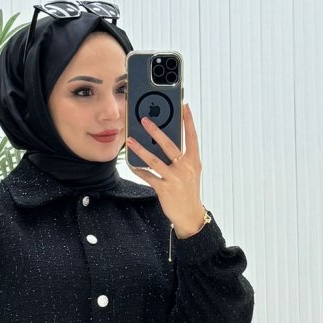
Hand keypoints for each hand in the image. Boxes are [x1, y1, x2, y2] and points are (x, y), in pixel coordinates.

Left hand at [125, 101, 205, 236]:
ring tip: (129, 140)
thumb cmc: (188, 191)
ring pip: (154, 160)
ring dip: (140, 149)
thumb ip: (182, 157)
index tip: (184, 106)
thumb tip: (165, 142)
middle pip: (169, 145)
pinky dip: (138, 169)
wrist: (190, 215)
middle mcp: (185, 168)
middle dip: (155, 131)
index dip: (189, 121)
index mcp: (194, 161)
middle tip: (144, 120)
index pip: (192, 137)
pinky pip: (148, 176)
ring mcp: (174, 178)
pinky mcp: (164, 189)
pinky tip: (131, 163)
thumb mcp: (191, 172)